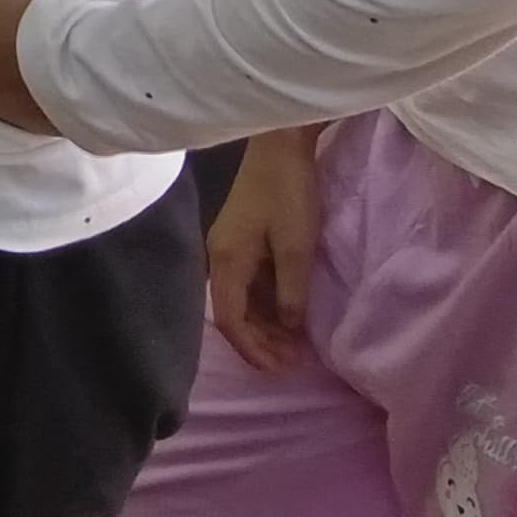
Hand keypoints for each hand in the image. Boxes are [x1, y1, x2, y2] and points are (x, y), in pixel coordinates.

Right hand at [208, 128, 326, 374]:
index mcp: (227, 260)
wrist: (279, 147)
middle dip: (259, 342)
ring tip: (294, 345)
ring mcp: (230, 248)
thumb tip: (290, 326)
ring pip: (241, 300)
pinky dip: (268, 305)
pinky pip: (250, 284)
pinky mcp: (243, 240)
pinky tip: (290, 314)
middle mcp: (221, 258)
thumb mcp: (296, 246)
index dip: (251, 348)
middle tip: (292, 362)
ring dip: (265, 325)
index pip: (229, 319)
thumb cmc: (286, 194)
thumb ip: (291, 291)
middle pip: (232, 312)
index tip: (278, 368)